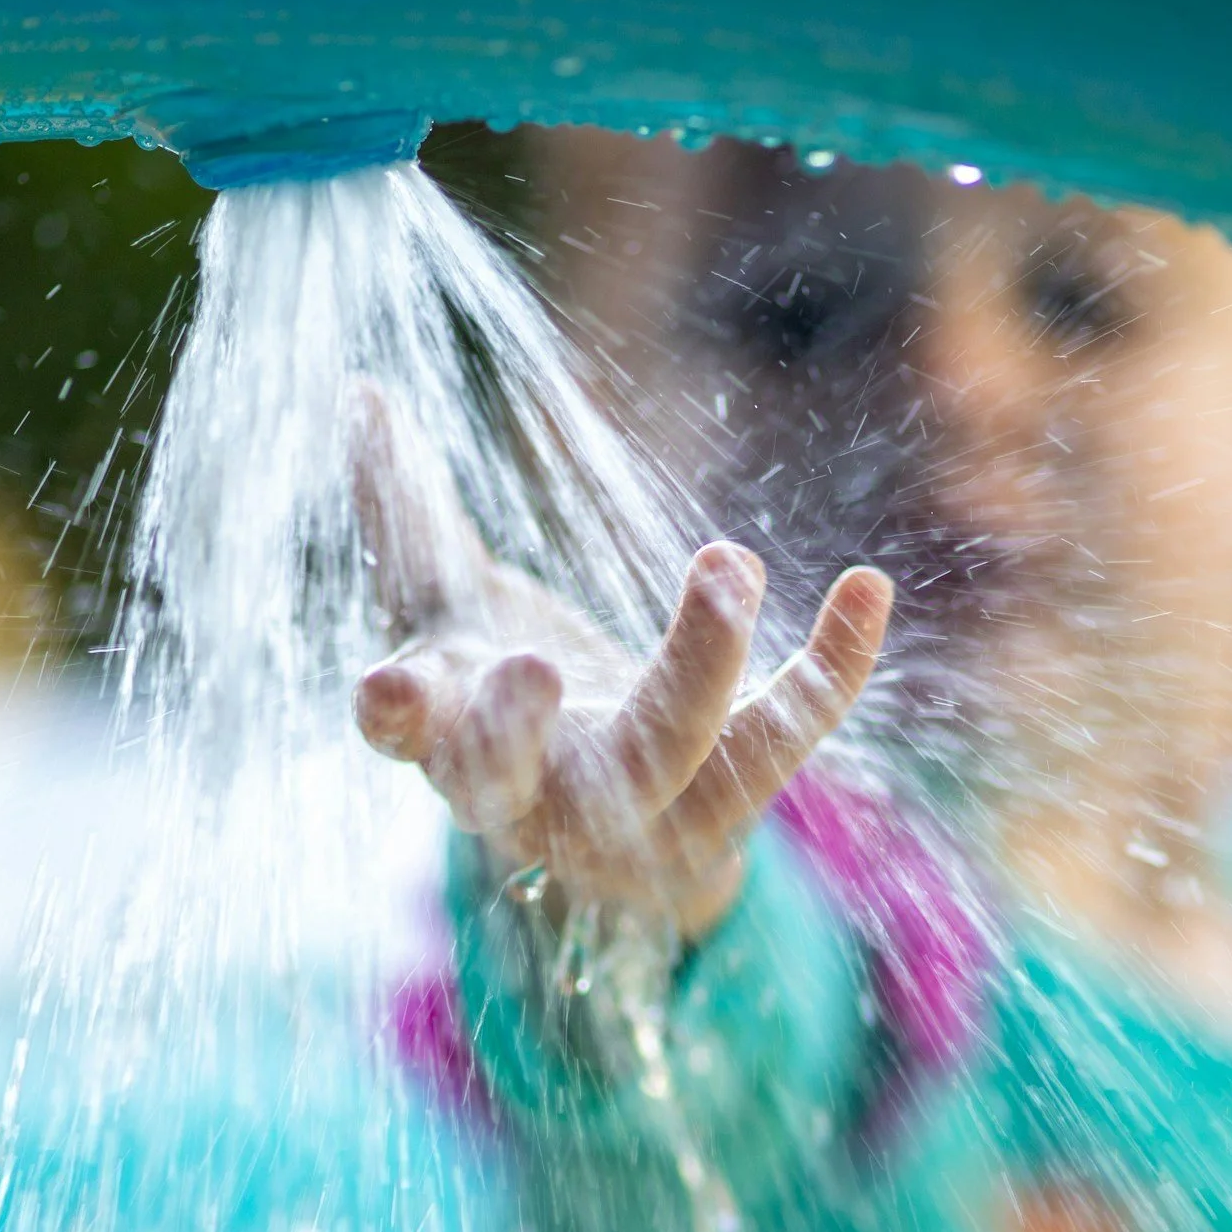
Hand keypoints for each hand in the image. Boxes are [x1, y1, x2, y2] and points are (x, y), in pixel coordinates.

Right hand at [348, 386, 893, 936]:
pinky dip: (835, 666)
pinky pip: (791, 735)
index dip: (398, 718)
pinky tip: (870, 586)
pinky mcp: (735, 802)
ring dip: (699, 663)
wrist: (618, 841)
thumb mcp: (449, 613)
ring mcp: (644, 813)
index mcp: (457, 746)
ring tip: (725, 560)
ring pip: (672, 753)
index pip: (416, 740)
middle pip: (532, 777)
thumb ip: (404, 513)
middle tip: (536, 662)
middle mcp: (544, 797)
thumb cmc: (514, 705)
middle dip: (527, 728)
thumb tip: (362, 390)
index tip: (386, 686)